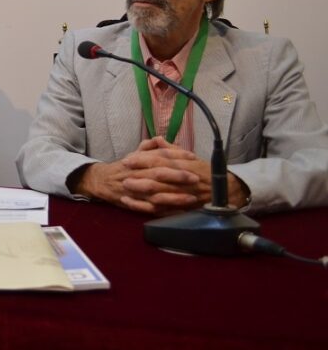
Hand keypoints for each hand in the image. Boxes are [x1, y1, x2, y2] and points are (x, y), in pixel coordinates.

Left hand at [120, 137, 248, 212]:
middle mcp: (182, 180)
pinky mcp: (180, 209)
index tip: (127, 160)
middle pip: (157, 178)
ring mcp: (181, 196)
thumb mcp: (189, 157)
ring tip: (124, 190)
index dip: (142, 160)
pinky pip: (160, 210)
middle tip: (123, 176)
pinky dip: (144, 208)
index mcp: (183, 165)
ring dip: (140, 193)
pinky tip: (130, 204)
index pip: (161, 160)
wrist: (225, 191)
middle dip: (138, 177)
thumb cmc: (203, 171)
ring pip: (158, 195)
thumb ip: (171, 149)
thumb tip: (156, 139)